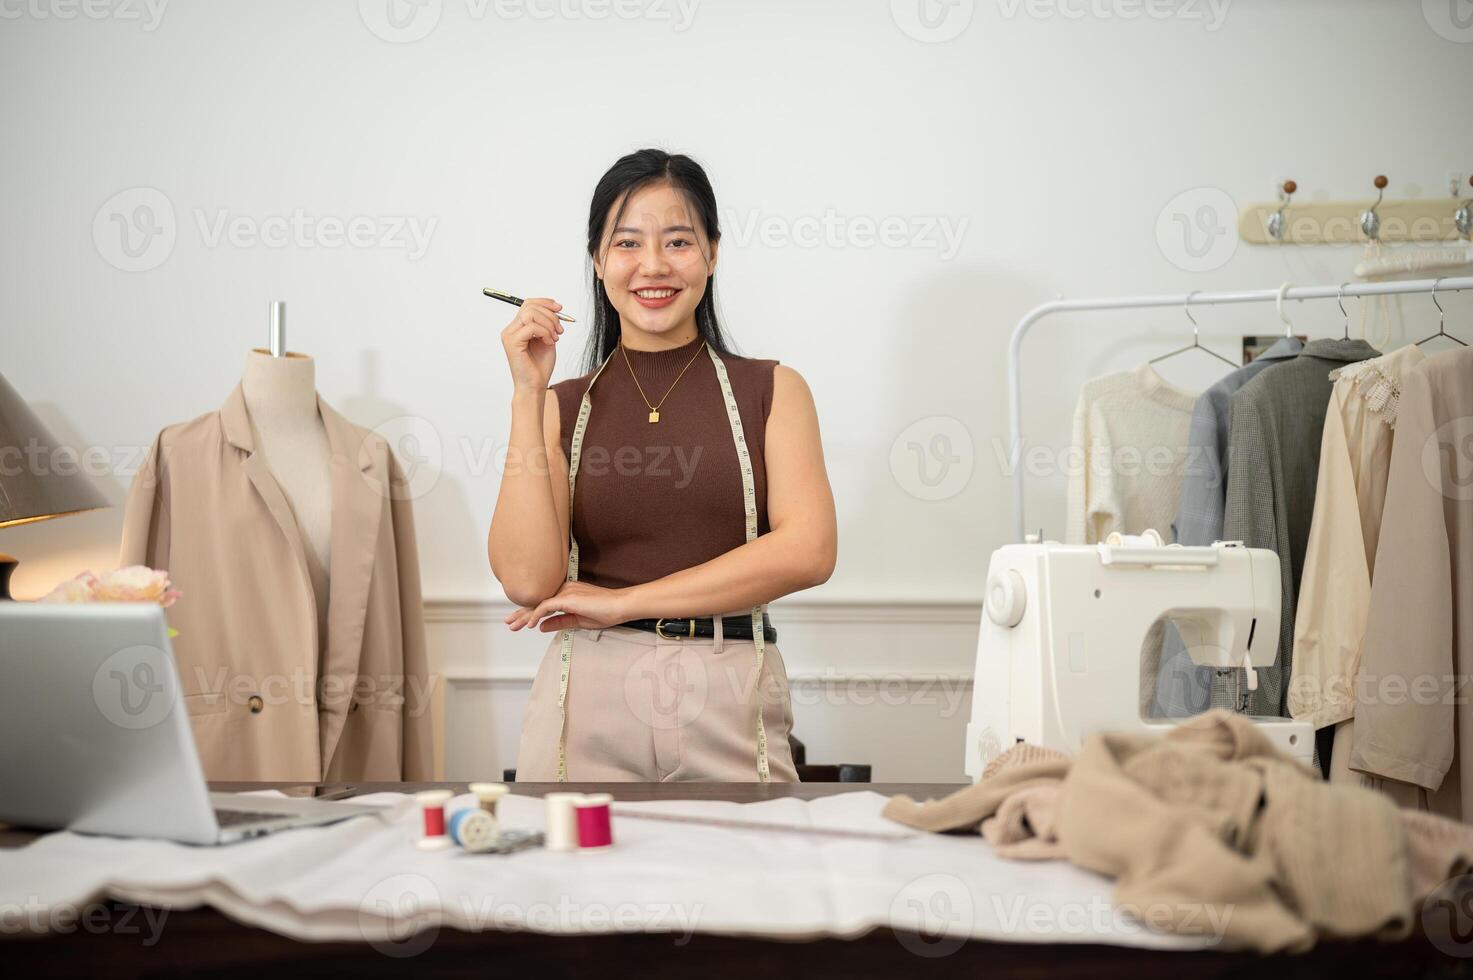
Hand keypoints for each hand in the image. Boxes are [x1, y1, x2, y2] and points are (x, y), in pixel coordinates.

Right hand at [500, 297, 564, 391]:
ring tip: (555, 338)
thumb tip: (555, 308)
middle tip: (560, 330)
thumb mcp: (547, 339)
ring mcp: (509, 336)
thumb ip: (547, 324)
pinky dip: (545, 333)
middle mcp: (510, 330)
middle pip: (530, 306)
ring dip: (548, 324)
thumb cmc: (540, 366)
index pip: (528, 304)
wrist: (535, 386)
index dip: (545, 302)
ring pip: (531, 314)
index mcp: (517, 328)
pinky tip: (549, 343)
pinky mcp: (512, 343)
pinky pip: (531, 327)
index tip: (560, 308)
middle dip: (550, 315)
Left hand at [504, 580, 632, 632]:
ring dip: (525, 615)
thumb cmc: (605, 612)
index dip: (529, 611)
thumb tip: (540, 626)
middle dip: (521, 613)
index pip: (543, 602)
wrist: (620, 606)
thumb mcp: (578, 621)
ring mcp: (565, 592)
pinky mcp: (568, 598)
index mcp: (566, 593)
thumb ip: (559, 622)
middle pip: (537, 601)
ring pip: (539, 604)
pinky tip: (530, 625)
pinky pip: (547, 606)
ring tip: (514, 626)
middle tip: (508, 623)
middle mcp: (563, 589)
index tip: (519, 621)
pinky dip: (537, 615)